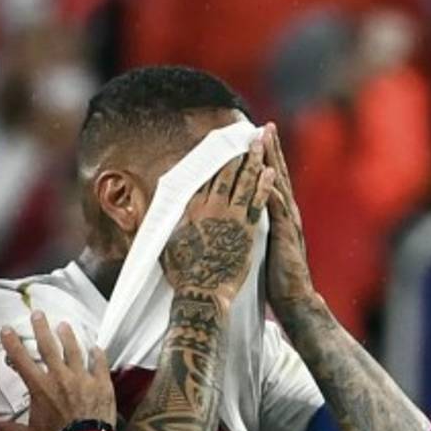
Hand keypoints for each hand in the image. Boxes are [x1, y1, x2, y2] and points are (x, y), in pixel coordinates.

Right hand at [0, 312, 116, 430]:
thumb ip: (11, 430)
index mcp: (41, 388)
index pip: (21, 360)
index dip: (12, 343)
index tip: (6, 330)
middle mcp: (60, 378)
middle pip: (48, 346)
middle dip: (41, 328)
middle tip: (38, 314)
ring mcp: (82, 379)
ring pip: (74, 350)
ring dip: (68, 335)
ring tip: (64, 325)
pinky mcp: (101, 384)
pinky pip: (100, 363)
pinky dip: (97, 354)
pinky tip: (96, 347)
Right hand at [161, 138, 274, 306]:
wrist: (201, 294)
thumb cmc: (183, 276)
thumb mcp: (167, 245)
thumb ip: (168, 227)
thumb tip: (161, 217)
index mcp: (190, 211)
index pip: (204, 179)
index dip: (215, 161)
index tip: (222, 147)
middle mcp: (210, 209)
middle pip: (225, 174)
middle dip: (236, 152)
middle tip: (246, 136)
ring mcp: (230, 218)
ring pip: (243, 182)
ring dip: (252, 161)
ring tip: (259, 145)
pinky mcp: (247, 230)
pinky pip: (257, 201)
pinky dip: (263, 185)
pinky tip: (270, 172)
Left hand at [261, 123, 316, 311]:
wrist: (294, 299)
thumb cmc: (276, 276)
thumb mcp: (264, 243)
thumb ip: (258, 226)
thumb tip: (243, 216)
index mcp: (280, 215)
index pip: (271, 180)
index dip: (265, 158)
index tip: (257, 135)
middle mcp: (287, 214)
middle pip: (277, 175)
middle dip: (271, 149)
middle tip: (264, 125)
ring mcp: (288, 224)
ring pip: (278, 186)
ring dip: (272, 163)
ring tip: (265, 142)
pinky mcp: (285, 237)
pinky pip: (278, 212)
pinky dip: (273, 194)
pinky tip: (267, 180)